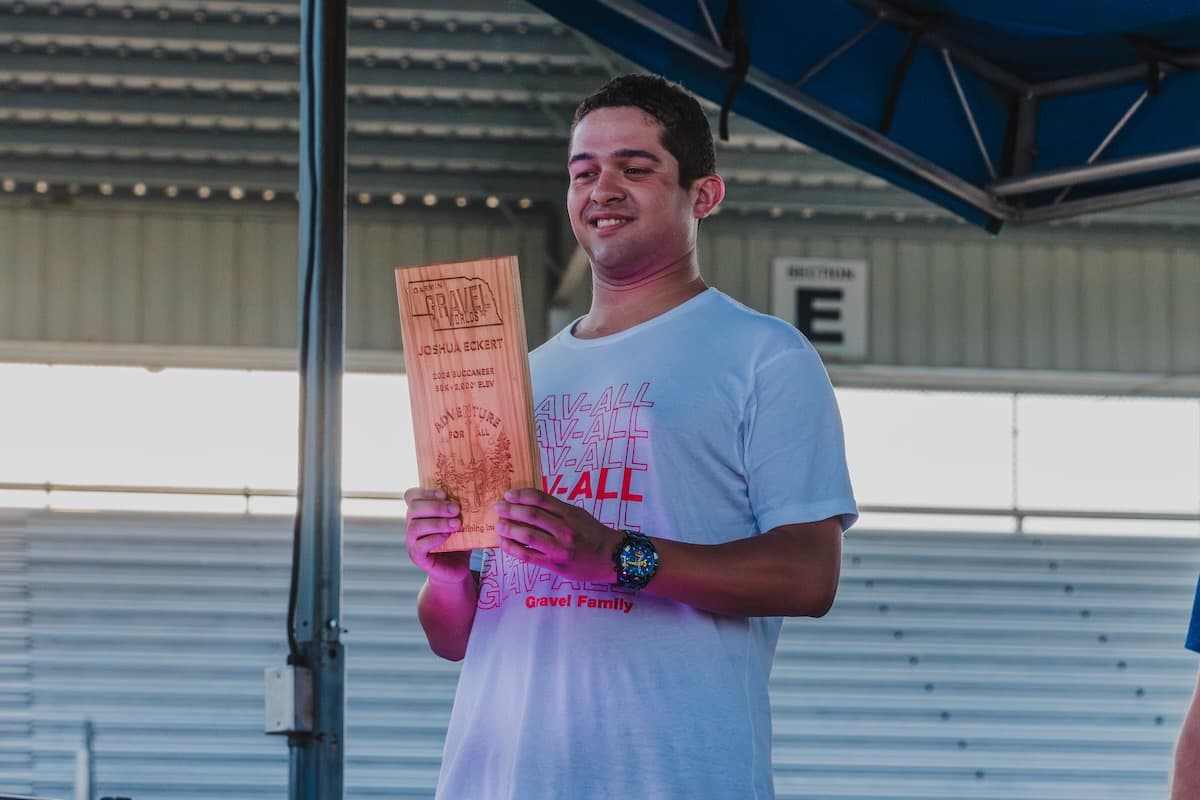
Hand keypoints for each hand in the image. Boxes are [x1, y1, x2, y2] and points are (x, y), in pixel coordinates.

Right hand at [404, 487, 471, 584]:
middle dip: (436, 507)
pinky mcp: (417, 556)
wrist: (456, 568)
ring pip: (415, 527)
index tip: (445, 494)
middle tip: (456, 509)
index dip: (426, 492)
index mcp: (419, 512)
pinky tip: (447, 536)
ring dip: (437, 523)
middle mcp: (411, 524)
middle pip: (414, 509)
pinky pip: (420, 545)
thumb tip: (472, 496)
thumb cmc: (458, 541)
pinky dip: (434, 539)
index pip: (412, 496)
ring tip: (456, 524)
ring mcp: (412, 541)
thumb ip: (460, 510)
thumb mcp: (460, 522)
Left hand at [493, 488, 621, 582]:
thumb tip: (529, 503)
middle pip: (531, 516)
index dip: (521, 495)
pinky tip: (503, 543)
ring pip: (527, 535)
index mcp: (570, 514)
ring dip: (508, 528)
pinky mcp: (554, 564)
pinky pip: (527, 555)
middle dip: (510, 510)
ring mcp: (558, 548)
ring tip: (498, 525)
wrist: (610, 558)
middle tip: (498, 508)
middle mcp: (564, 530)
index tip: (508, 494)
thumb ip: (557, 509)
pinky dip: (512, 548)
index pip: (541, 499)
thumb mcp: (578, 514)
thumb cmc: (593, 534)